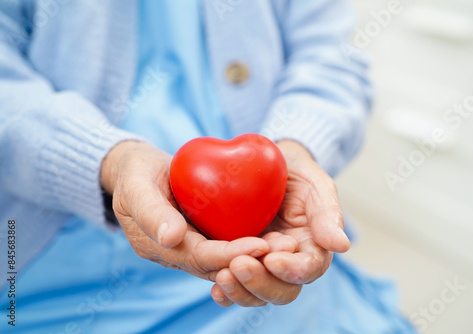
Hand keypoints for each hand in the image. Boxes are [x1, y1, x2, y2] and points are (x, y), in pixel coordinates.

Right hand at [100, 141, 269, 280]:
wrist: (137, 169)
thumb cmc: (135, 173)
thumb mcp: (136, 185)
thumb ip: (151, 211)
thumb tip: (171, 238)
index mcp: (157, 247)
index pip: (199, 257)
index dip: (230, 254)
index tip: (260, 245)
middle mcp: (176, 254)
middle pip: (217, 265)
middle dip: (251, 260)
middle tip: (284, 249)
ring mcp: (190, 246)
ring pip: (226, 260)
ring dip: (255, 256)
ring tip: (286, 246)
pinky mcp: (202, 236)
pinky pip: (227, 244)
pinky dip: (249, 243)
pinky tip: (274, 235)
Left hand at [211, 140, 349, 306]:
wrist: (268, 166)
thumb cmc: (297, 175)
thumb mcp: (316, 186)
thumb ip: (327, 215)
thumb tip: (342, 246)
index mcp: (312, 249)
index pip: (308, 270)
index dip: (292, 270)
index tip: (272, 259)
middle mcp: (288, 264)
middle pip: (282, 291)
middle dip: (261, 283)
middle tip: (239, 265)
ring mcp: (263, 266)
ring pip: (257, 294)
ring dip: (241, 291)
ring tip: (222, 276)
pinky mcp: (239, 262)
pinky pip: (235, 286)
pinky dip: (226, 293)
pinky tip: (216, 289)